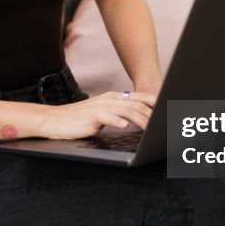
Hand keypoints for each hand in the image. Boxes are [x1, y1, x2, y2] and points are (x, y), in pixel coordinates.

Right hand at [40, 91, 156, 140]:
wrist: (54, 120)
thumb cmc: (78, 120)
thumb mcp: (101, 115)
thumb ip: (118, 115)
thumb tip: (135, 121)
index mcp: (114, 98)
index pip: (140, 98)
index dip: (156, 103)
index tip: (170, 111)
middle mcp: (110, 100)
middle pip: (137, 104)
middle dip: (154, 114)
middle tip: (167, 123)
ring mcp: (101, 107)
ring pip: (126, 109)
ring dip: (141, 119)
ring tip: (152, 128)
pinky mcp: (92, 117)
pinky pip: (107, 117)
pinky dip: (117, 121)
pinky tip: (125, 126)